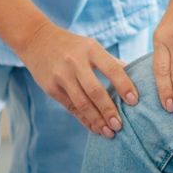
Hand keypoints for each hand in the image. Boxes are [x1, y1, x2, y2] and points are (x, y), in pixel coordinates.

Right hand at [20, 22, 138, 137]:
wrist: (37, 40)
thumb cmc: (71, 46)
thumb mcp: (91, 46)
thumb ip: (110, 62)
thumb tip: (135, 78)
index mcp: (91, 49)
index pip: (112, 69)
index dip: (124, 86)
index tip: (134, 101)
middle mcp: (76, 62)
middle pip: (95, 90)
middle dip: (108, 110)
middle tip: (119, 125)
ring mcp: (61, 75)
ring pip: (82, 103)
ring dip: (96, 120)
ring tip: (109, 132)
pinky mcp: (50, 87)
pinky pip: (70, 107)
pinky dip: (84, 119)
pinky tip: (94, 128)